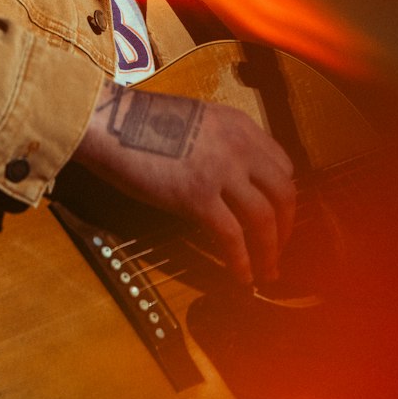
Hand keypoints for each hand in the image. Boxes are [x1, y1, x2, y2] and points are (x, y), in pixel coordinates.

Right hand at [72, 80, 295, 285]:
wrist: (110, 123)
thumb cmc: (140, 122)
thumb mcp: (196, 121)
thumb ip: (220, 144)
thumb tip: (231, 179)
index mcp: (239, 125)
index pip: (283, 165)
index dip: (284, 196)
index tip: (279, 216)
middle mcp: (239, 146)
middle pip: (284, 193)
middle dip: (287, 227)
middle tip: (280, 249)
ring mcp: (220, 171)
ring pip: (264, 219)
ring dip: (270, 252)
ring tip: (266, 272)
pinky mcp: (197, 196)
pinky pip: (231, 237)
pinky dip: (241, 262)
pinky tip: (241, 277)